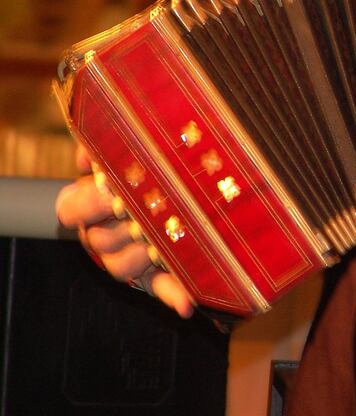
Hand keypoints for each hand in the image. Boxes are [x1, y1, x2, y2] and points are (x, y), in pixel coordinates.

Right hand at [55, 147, 193, 317]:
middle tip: (145, 212)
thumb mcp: (120, 155)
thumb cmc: (141, 170)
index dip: (89, 202)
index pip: (71, 210)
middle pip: (100, 240)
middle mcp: (102, 236)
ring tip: (166, 241)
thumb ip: (104, 149)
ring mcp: (126, 259)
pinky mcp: (154, 275)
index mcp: (87, 207)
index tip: (110, 188)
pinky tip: (188, 303)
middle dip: (124, 225)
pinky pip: (160, 289)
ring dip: (146, 254)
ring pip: (124, 266)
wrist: (171, 190)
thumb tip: (89, 155)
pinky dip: (174, 296)